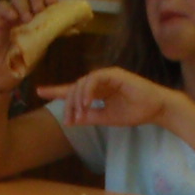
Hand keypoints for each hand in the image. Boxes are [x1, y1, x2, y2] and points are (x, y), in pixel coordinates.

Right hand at [0, 0, 58, 85]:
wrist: (5, 74)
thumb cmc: (24, 60)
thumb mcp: (41, 47)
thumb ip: (51, 35)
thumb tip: (70, 28)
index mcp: (38, 17)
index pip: (45, 0)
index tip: (53, 3)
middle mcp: (26, 12)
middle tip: (39, 11)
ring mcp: (12, 14)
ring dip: (24, 5)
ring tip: (27, 19)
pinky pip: (2, 6)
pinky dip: (8, 9)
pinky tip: (13, 17)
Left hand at [38, 66, 177, 128]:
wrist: (155, 109)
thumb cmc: (135, 112)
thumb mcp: (107, 118)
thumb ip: (90, 116)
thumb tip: (72, 119)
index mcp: (97, 90)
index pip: (73, 89)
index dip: (56, 90)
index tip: (39, 91)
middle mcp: (99, 80)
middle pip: (74, 88)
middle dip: (68, 104)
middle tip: (69, 120)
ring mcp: (106, 75)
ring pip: (82, 83)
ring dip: (78, 100)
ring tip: (80, 115)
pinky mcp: (114, 74)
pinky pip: (95, 79)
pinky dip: (88, 91)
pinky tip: (86, 104)